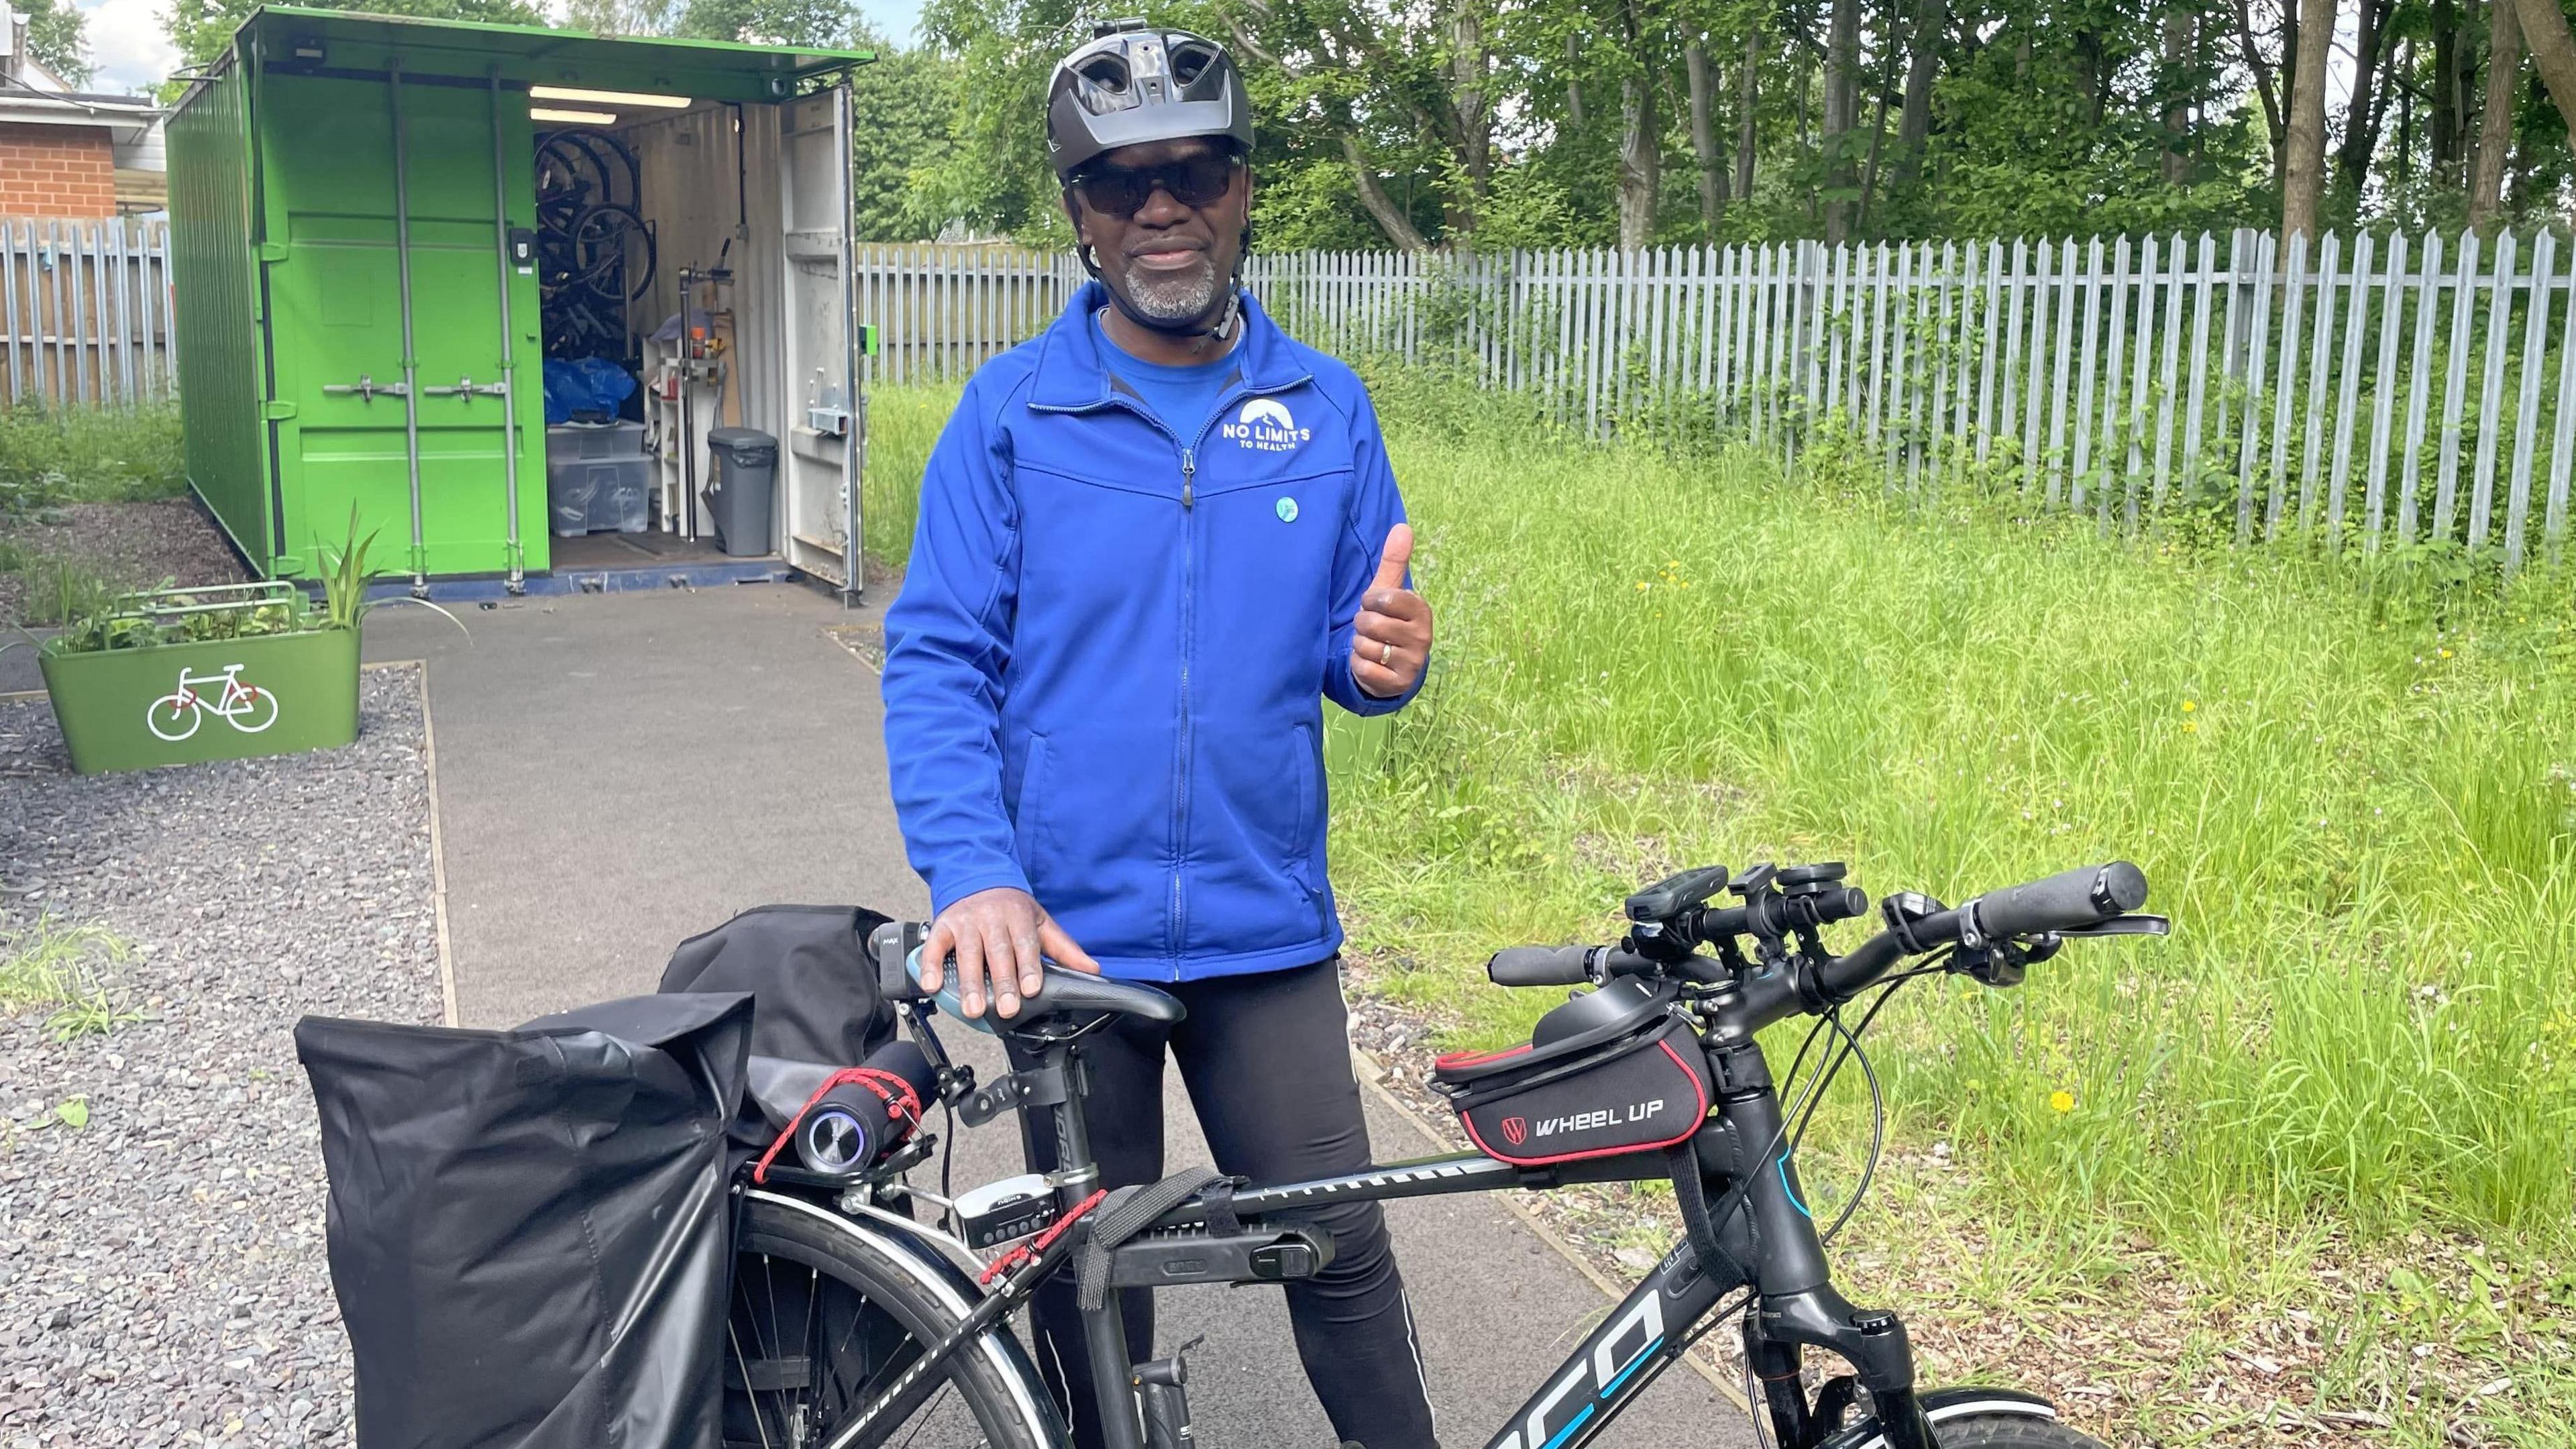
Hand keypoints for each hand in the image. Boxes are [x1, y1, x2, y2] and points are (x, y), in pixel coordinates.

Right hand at [919, 887, 1099, 1018]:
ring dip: (970, 982)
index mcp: (1018, 916)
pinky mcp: (942, 925)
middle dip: (1002, 982)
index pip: (1025, 944)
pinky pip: (934, 947)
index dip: (1028, 967)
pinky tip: (933, 985)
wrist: (976, 875)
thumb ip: (1064, 948)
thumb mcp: (1040, 921)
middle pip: (997, 952)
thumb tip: (1092, 970)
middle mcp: (991, 918)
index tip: (1031, 989)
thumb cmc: (1010, 907)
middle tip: (1005, 1008)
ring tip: (972, 1008)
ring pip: (967, 953)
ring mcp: (965, 921)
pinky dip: (931, 965)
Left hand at [1353, 523, 1432, 698]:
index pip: (1385, 598)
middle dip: (1363, 625)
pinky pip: (1364, 668)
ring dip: (1361, 646)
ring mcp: (1413, 662)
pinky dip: (1360, 666)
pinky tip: (1370, 664)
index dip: (1370, 601)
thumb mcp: (1389, 592)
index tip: (1374, 605)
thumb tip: (1402, 527)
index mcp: (1421, 611)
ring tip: (1372, 646)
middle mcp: (1423, 637)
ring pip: (1366, 646)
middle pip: (1371, 623)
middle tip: (1372, 630)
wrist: (1390, 665)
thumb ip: (1394, 562)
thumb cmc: (1387, 621)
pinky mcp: (1398, 683)